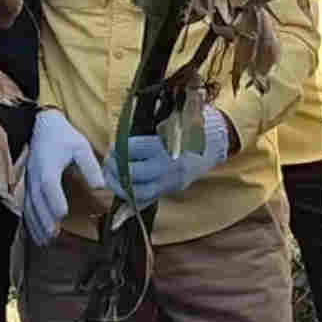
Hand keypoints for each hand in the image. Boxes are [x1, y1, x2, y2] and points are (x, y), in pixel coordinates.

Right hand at [24, 110, 104, 245]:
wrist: (42, 126)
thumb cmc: (63, 137)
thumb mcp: (81, 147)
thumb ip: (90, 166)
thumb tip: (101, 187)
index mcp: (48, 165)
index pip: (49, 184)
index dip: (54, 199)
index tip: (62, 214)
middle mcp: (35, 175)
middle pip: (37, 200)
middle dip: (45, 219)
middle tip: (53, 235)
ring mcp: (29, 181)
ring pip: (29, 205)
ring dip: (36, 223)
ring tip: (45, 239)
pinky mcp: (27, 184)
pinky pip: (25, 205)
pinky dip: (30, 220)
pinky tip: (36, 232)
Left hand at [104, 107, 229, 206]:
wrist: (213, 145)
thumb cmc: (189, 127)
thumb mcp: (172, 119)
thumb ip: (149, 125)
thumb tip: (122, 134)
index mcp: (167, 146)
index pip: (133, 149)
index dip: (118, 148)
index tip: (113, 146)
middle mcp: (169, 167)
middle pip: (133, 174)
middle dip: (115, 169)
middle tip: (108, 162)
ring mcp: (170, 182)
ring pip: (138, 193)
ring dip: (119, 186)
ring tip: (111, 177)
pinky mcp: (170, 190)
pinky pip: (147, 201)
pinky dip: (131, 202)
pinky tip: (119, 198)